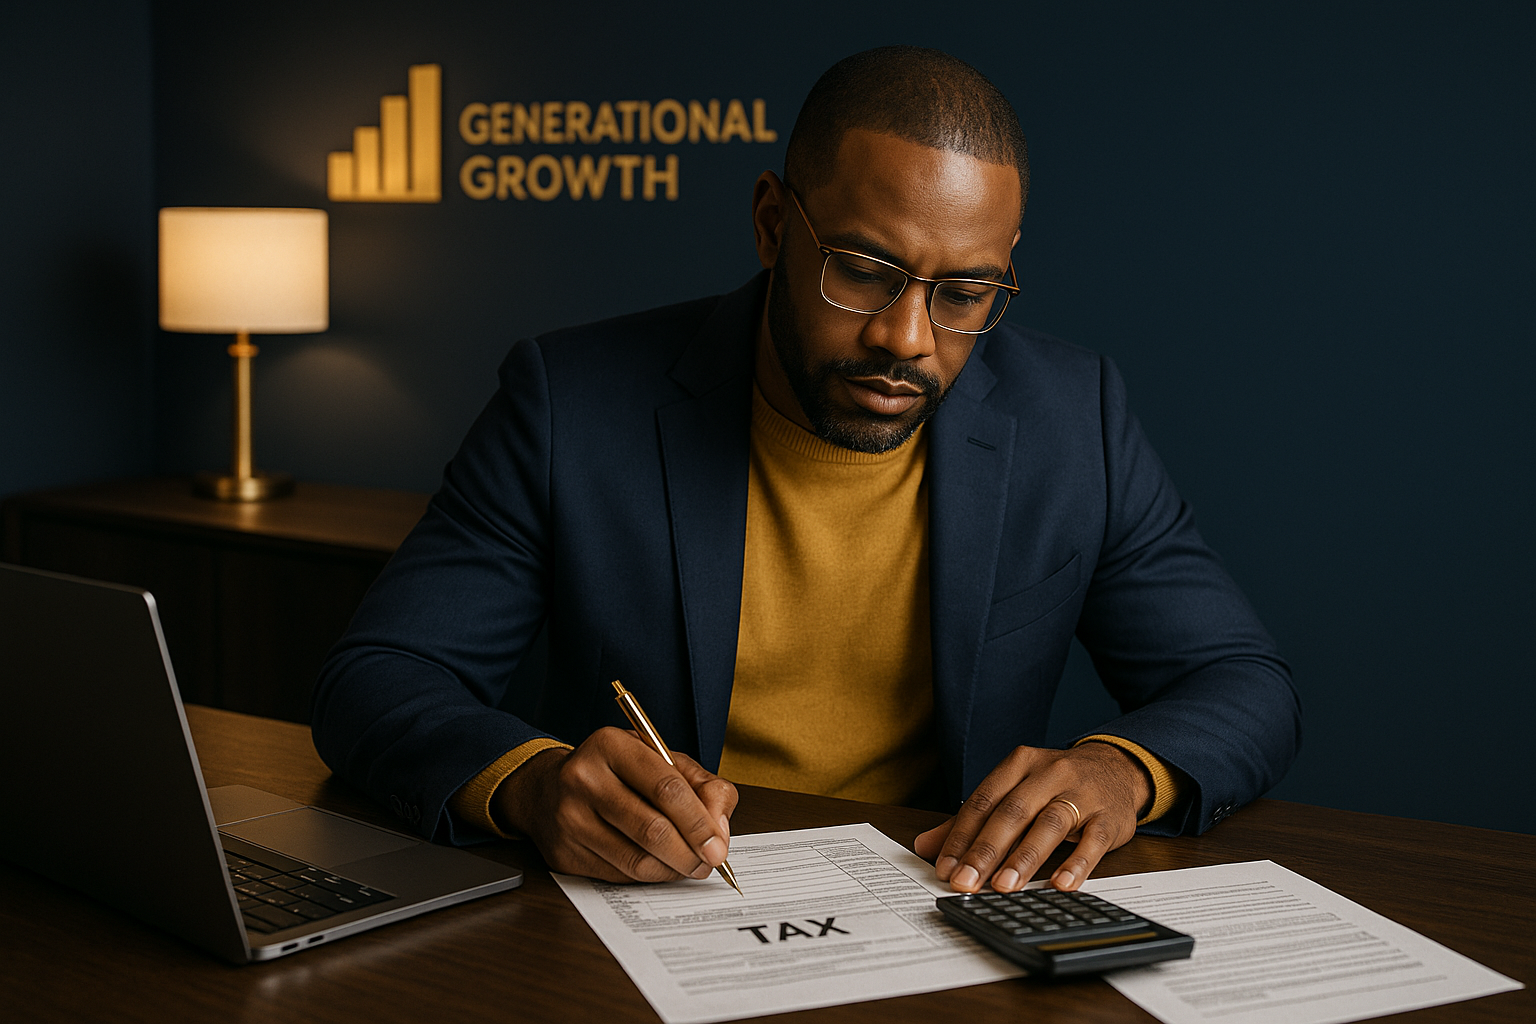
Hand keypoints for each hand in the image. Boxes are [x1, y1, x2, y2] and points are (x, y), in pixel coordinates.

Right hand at [490, 727, 736, 882]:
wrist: (548, 790)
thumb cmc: (616, 773)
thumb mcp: (661, 760)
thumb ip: (702, 786)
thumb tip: (720, 829)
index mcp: (611, 746)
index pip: (666, 789)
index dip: (699, 822)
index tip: (719, 846)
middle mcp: (583, 779)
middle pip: (652, 829)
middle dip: (690, 852)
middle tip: (708, 862)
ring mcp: (569, 819)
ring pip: (636, 860)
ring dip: (672, 870)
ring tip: (689, 866)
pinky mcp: (564, 854)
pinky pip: (619, 876)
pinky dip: (648, 876)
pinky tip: (658, 866)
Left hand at [913, 742, 1149, 892]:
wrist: (1117, 769)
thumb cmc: (1056, 786)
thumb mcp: (1015, 792)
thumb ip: (972, 820)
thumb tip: (925, 846)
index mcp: (1019, 764)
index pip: (983, 801)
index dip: (961, 835)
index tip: (945, 867)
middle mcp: (1049, 773)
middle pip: (1012, 812)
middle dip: (986, 850)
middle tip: (966, 882)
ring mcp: (1082, 793)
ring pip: (1049, 824)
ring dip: (1025, 857)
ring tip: (1004, 886)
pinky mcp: (1109, 816)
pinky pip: (1093, 841)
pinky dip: (1077, 863)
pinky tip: (1061, 885)